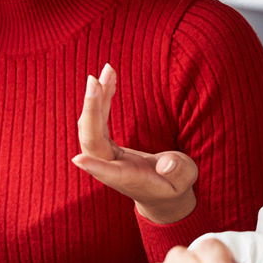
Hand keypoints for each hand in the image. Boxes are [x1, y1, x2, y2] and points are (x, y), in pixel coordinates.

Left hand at [71, 64, 197, 224]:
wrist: (161, 192)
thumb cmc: (174, 184)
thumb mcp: (184, 178)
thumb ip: (178, 170)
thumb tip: (167, 164)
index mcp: (128, 178)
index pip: (109, 172)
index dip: (95, 167)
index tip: (78, 159)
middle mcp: (110, 167)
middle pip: (92, 140)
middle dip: (92, 110)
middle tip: (94, 80)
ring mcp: (104, 156)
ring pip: (91, 126)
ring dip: (96, 98)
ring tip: (106, 71)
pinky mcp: (104, 145)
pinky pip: (97, 120)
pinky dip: (101, 100)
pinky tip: (107, 80)